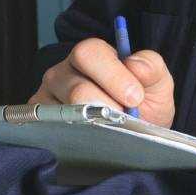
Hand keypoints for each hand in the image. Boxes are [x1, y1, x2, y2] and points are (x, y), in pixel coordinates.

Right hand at [30, 37, 175, 128]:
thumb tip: (136, 65)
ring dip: (95, 127)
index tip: (135, 97)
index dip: (113, 75)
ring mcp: (46, 99)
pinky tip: (93, 141)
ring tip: (112, 132)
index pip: (88, 53)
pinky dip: (76, 139)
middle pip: (76, 89)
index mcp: (89, 56)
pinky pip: (50, 131)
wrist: (132, 136)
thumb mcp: (156, 84)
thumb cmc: (141, 106)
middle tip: (126, 119)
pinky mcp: (39, 123)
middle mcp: (62, 73)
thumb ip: (151, 68)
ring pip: (65, 114)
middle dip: (107, 108)